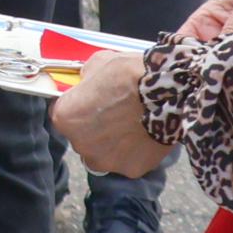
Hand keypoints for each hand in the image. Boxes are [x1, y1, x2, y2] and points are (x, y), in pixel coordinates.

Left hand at [51, 52, 167, 177]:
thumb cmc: (130, 75)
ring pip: (104, 154)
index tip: (91, 103)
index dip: (78, 108)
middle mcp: (79, 145)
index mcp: (65, 118)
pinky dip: (136, 152)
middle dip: (95, 128)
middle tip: (116, 114)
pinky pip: (129, 161)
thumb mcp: (98, 63)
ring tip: (133, 126)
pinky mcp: (131, 169)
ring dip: (113, 144)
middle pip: (83, 138)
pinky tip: (147, 136)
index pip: (63, 116)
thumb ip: (86, 80)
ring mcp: (105, 160)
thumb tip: (87, 84)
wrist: (168, 94)